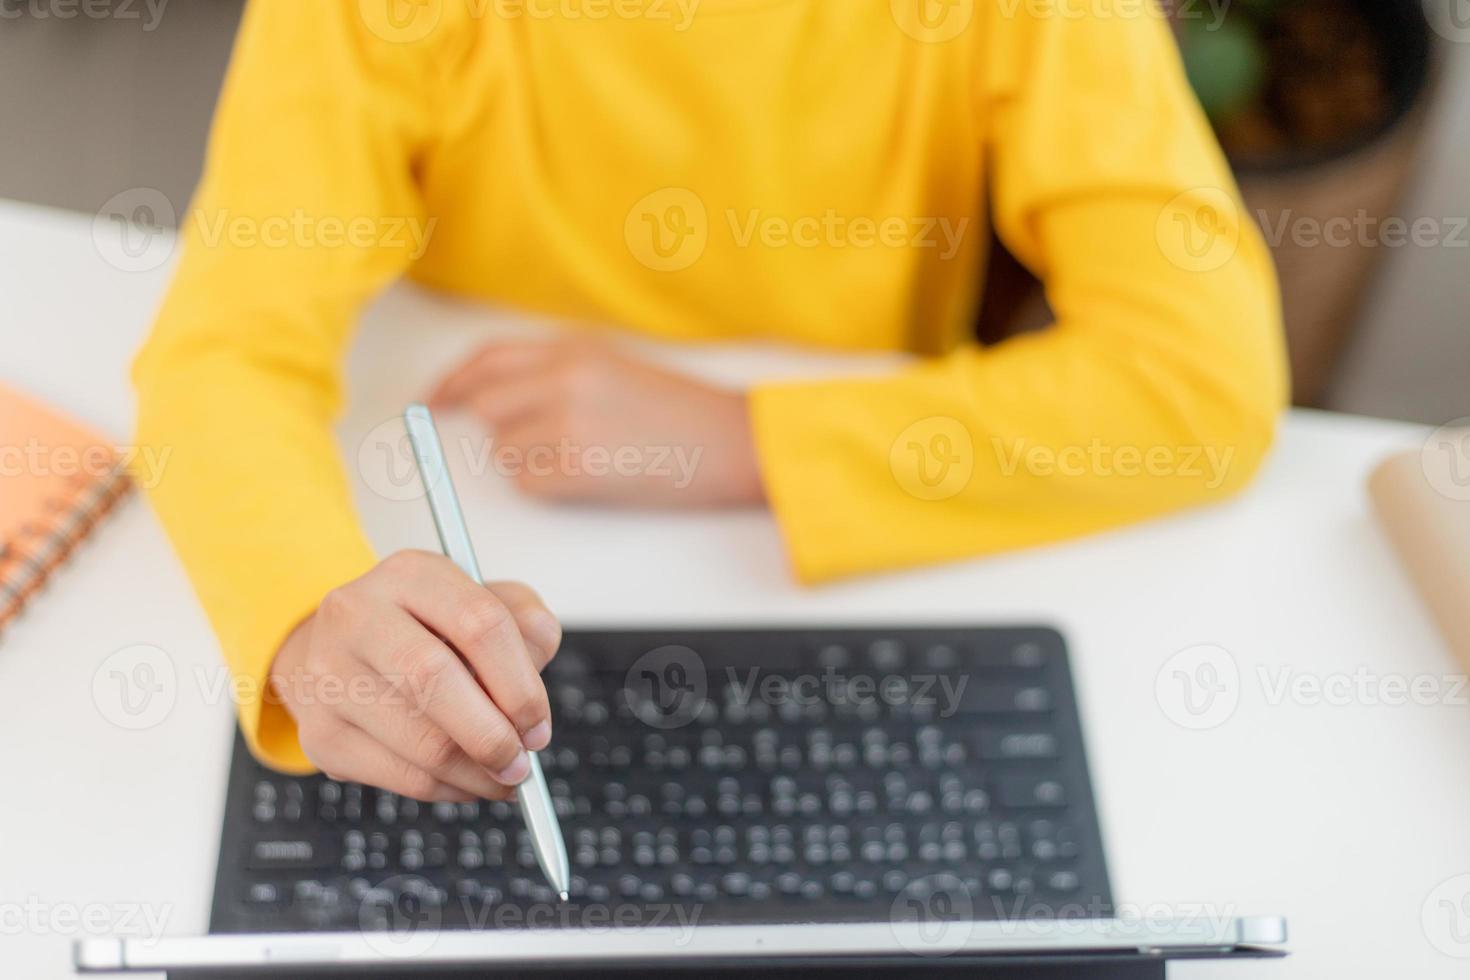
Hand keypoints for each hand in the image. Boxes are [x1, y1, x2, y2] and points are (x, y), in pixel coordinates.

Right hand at [269, 550, 561, 801]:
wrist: (338, 652)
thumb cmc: (426, 631)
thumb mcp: (481, 603)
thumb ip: (525, 627)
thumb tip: (535, 689)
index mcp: (411, 573)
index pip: (479, 622)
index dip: (519, 684)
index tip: (538, 724)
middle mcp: (358, 614)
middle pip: (434, 679)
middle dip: (492, 735)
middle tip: (521, 763)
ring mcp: (329, 673)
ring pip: (419, 741)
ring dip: (476, 774)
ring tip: (503, 778)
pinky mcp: (320, 731)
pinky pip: (399, 776)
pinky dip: (447, 789)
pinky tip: (466, 781)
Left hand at [428, 337, 764, 506]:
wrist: (732, 442)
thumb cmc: (681, 413)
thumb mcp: (615, 367)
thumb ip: (555, 371)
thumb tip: (493, 398)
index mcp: (573, 347)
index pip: (488, 357)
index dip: (452, 381)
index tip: (432, 401)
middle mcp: (564, 376)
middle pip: (486, 407)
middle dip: (502, 431)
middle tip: (537, 447)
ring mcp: (568, 419)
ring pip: (505, 452)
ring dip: (530, 463)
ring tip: (585, 459)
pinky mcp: (577, 465)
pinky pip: (528, 483)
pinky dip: (548, 488)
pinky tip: (592, 477)